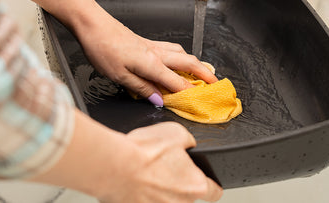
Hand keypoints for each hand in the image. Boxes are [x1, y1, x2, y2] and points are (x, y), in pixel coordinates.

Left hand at [76, 18, 217, 105]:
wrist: (92, 24)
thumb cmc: (102, 49)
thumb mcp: (119, 77)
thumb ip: (141, 89)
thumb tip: (159, 100)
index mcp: (152, 64)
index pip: (178, 81)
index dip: (190, 92)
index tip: (202, 101)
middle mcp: (157, 53)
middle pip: (188, 62)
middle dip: (205, 74)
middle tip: (216, 83)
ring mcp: (152, 45)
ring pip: (182, 53)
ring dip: (195, 63)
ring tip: (203, 72)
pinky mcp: (146, 41)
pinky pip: (172, 48)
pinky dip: (182, 55)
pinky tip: (178, 59)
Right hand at [99, 122, 222, 202]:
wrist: (113, 165)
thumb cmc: (143, 152)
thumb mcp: (176, 132)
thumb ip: (188, 142)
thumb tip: (188, 144)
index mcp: (195, 186)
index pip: (215, 192)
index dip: (211, 184)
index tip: (205, 180)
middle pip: (185, 195)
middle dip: (177, 183)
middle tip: (163, 168)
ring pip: (164, 200)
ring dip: (158, 189)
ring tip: (145, 172)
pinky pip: (144, 200)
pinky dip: (140, 193)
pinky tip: (133, 180)